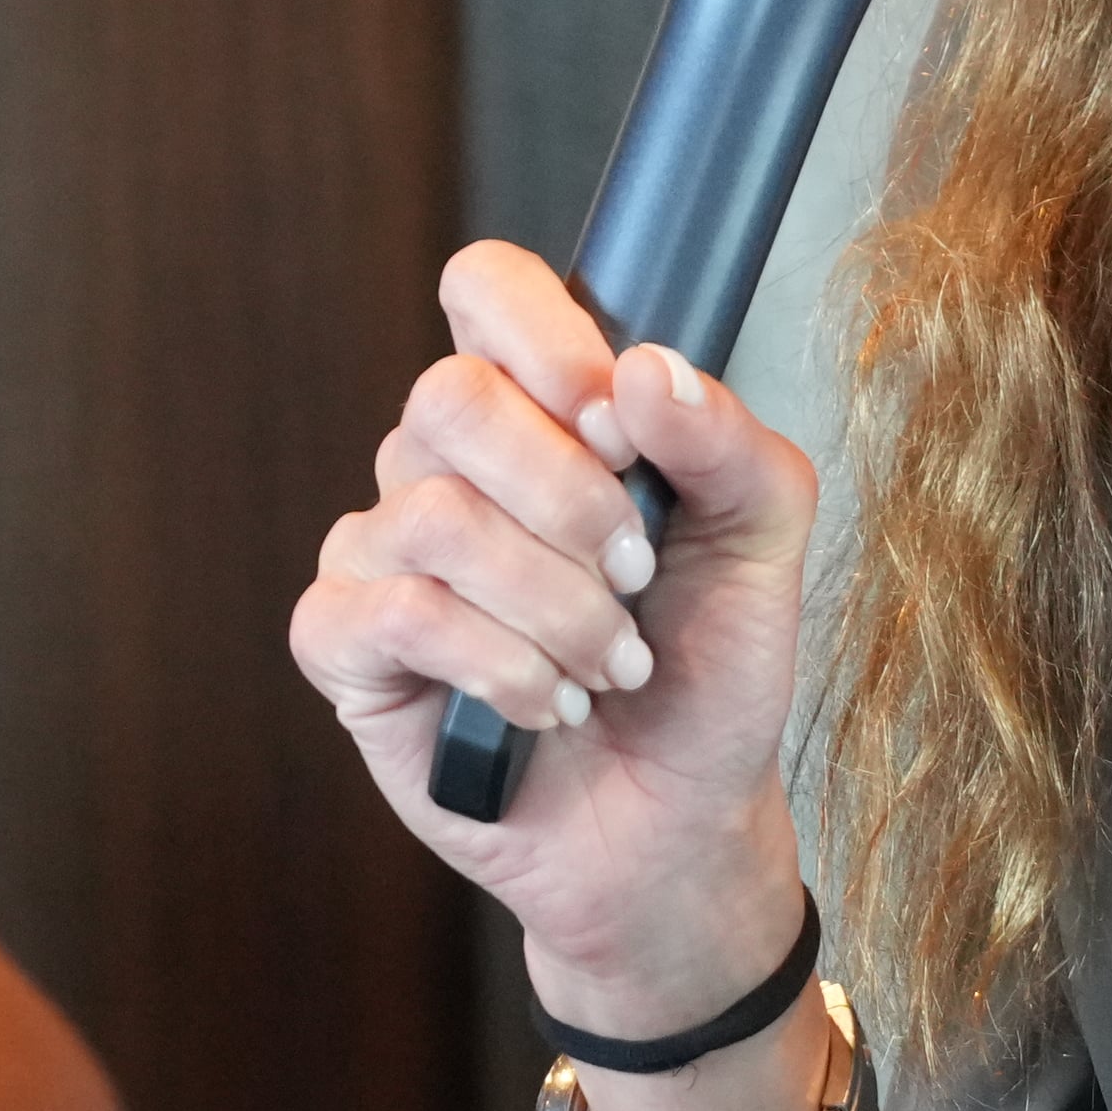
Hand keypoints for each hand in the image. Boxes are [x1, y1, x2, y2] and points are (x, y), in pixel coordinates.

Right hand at [294, 240, 820, 1047]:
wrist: (682, 822)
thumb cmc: (707, 671)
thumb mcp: (763, 542)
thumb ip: (725, 441)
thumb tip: (646, 371)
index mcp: (539, 409)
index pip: (487, 288)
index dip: (544, 337)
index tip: (616, 422)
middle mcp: (446, 463)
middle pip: (450, 397)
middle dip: (572, 499)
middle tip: (637, 577)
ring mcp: (385, 551)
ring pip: (435, 514)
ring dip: (555, 604)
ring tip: (611, 666)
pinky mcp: (348, 647)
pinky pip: (394, 611)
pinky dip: (499, 663)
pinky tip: (548, 706)